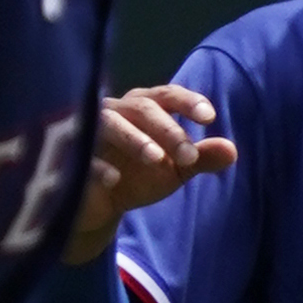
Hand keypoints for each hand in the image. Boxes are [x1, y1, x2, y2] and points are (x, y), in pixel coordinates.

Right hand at [68, 85, 233, 259]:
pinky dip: (97, 166)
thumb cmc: (138, 176)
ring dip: (134, 139)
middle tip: (189, 156)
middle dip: (167, 129)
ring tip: (157, 159)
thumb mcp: (173, 170)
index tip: (210, 117)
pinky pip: (80, 157)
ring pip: (110, 124)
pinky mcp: (70, 158)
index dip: (187, 101)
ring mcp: (89, 133)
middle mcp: (116, 111)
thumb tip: (232, 151)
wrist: (99, 207)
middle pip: (142, 107)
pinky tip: (114, 181)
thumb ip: (199, 158)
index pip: (167, 95)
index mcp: (143, 107)